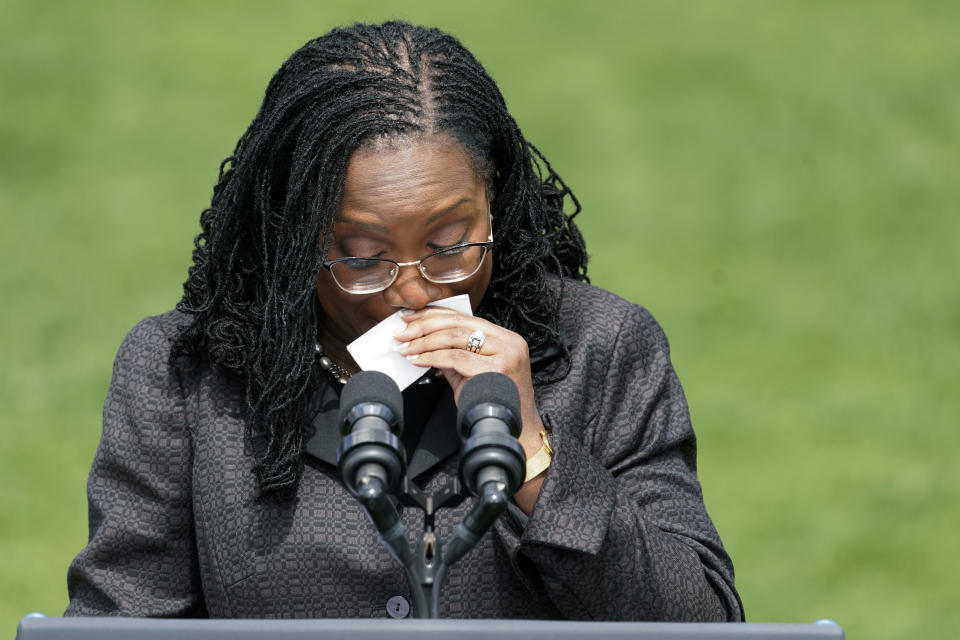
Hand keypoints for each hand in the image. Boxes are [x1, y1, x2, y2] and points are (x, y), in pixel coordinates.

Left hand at [393, 307, 544, 464]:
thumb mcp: (472, 372)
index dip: (434, 315)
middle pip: (459, 324)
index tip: (410, 318)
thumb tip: (423, 342)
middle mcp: (508, 342)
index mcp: (505, 338)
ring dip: (425, 342)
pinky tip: (418, 360)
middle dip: (425, 326)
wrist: (513, 428)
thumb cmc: (494, 402)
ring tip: (406, 348)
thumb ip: (452, 354)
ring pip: (455, 338)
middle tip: (402, 333)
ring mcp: (505, 354)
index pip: (464, 318)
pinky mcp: (496, 369)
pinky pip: (456, 358)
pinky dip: (432, 357)